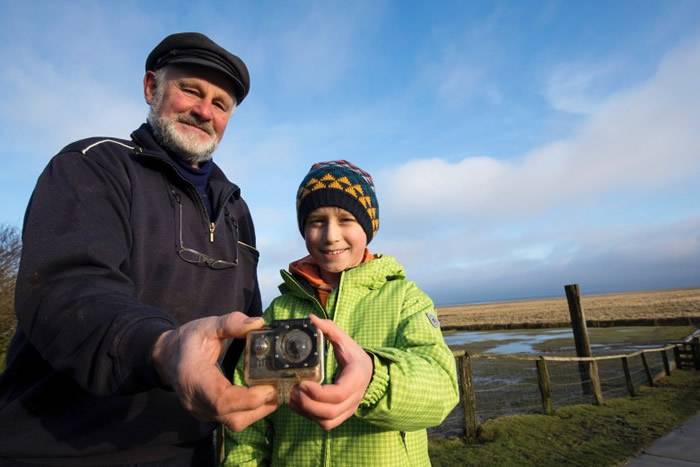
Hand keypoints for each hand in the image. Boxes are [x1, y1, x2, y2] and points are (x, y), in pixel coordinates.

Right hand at [152, 312, 277, 431]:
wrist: (167, 357)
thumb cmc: (187, 340)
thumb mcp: (207, 326)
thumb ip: (231, 323)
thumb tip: (258, 323)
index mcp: (194, 379)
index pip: (221, 400)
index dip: (248, 398)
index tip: (269, 387)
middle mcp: (197, 402)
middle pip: (233, 417)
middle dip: (261, 406)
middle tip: (279, 386)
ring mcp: (203, 412)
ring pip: (236, 422)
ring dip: (259, 410)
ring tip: (273, 390)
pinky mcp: (209, 415)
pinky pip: (233, 419)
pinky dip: (252, 410)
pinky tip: (262, 395)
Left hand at [288, 314, 372, 430]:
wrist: (369, 374)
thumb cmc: (355, 357)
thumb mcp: (345, 340)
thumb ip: (329, 329)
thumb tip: (311, 318)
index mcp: (356, 378)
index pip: (338, 393)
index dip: (318, 392)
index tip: (302, 383)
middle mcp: (354, 398)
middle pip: (330, 412)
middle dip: (308, 404)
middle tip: (292, 391)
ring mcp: (349, 409)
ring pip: (327, 421)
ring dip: (307, 412)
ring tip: (291, 398)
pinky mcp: (342, 415)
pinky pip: (326, 424)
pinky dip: (310, 418)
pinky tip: (299, 405)